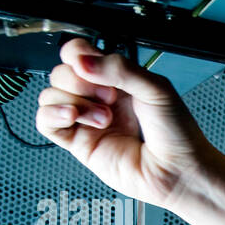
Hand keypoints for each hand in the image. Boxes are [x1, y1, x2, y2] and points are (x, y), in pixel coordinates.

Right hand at [35, 37, 216, 210]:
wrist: (179, 171)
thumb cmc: (176, 134)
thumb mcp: (156, 88)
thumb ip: (120, 69)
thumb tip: (82, 61)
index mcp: (116, 79)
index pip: (78, 53)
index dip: (78, 54)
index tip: (94, 65)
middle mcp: (98, 98)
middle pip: (61, 73)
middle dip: (81, 82)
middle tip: (111, 98)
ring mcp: (87, 121)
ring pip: (50, 95)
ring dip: (74, 101)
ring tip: (105, 118)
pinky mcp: (80, 144)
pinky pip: (46, 123)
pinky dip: (52, 114)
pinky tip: (72, 117)